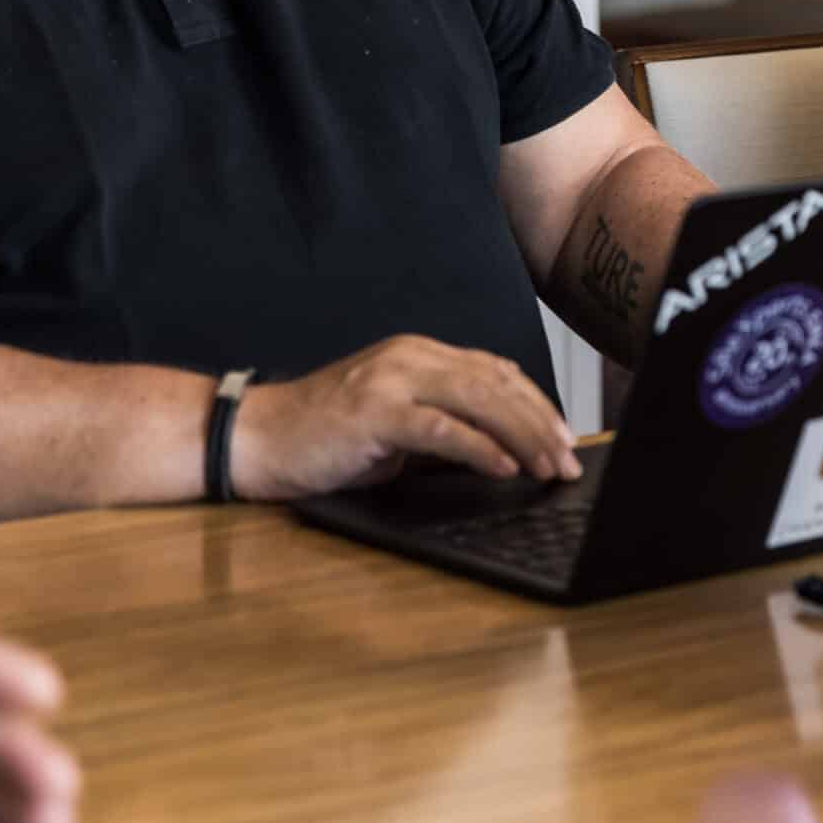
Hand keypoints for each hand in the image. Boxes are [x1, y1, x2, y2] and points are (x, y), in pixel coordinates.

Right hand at [229, 334, 583, 501]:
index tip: (564, 437)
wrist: (253, 437)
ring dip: (522, 436)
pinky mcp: (375, 412)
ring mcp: (392, 381)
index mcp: (419, 355)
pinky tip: (505, 467)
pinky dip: (480, 447)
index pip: (495, 373)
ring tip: (550, 465)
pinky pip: (441, 428)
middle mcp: (411, 358)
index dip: (536, 405)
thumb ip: (443, 421)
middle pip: (497, 385)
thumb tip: (506, 445)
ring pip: (478, 400)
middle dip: (540, 423)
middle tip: (568, 459)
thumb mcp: (395, 423)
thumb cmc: (324, 438)